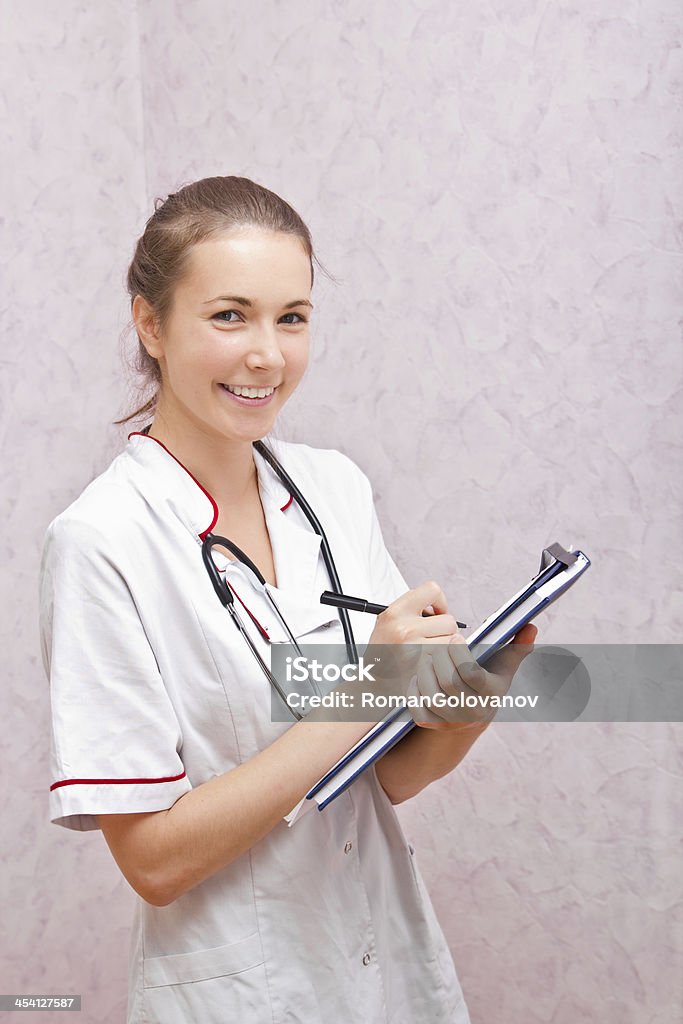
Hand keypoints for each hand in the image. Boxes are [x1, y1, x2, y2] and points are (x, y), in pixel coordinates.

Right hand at [362, 581, 465, 700]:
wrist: (372, 683)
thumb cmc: (383, 653)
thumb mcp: (388, 622)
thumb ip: (413, 611)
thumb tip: (441, 609)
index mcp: (395, 613)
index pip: (431, 590)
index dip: (439, 601)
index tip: (437, 612)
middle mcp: (404, 630)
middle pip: (449, 621)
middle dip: (444, 630)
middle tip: (431, 638)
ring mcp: (415, 650)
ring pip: (453, 641)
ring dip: (446, 647)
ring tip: (429, 652)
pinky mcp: (425, 669)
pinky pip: (449, 659)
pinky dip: (446, 662)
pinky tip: (432, 664)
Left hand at [408, 622, 537, 730]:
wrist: (473, 714)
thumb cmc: (488, 680)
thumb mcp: (504, 665)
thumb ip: (517, 646)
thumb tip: (530, 626)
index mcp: (492, 694)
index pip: (471, 673)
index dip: (459, 652)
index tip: (455, 636)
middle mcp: (473, 712)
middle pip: (448, 681)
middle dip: (438, 656)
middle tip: (436, 644)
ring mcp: (452, 722)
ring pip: (430, 694)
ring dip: (424, 670)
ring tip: (426, 656)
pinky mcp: (433, 726)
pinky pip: (418, 709)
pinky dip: (414, 690)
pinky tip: (419, 677)